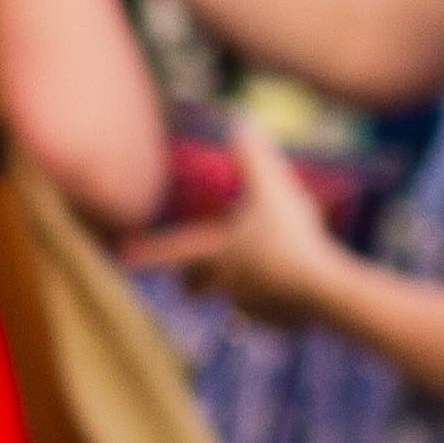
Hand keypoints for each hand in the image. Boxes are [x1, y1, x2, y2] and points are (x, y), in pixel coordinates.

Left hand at [123, 120, 340, 325]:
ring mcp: (252, 308)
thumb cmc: (288, 236)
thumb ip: (255, 156)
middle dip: (190, 286)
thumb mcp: (272, 187)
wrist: (320, 287)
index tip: (123, 259)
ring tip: (252, 289)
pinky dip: (279, 310)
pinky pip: (274, 317)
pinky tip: (292, 305)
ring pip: (238, 303)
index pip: (173, 253)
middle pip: (198, 288)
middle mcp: (227, 285)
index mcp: (217, 254)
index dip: (148, 253)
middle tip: (184, 290)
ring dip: (240, 296)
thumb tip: (240, 119)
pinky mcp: (280, 323)